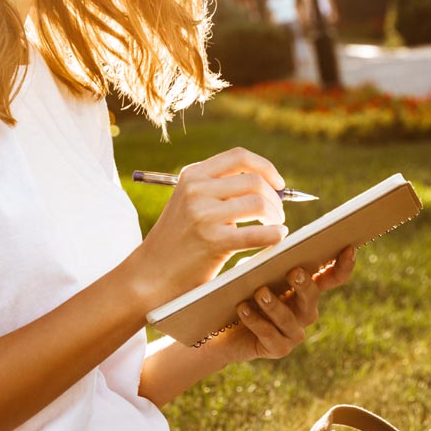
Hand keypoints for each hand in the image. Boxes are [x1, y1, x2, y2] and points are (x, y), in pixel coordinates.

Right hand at [128, 148, 289, 308]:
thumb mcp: (189, 201)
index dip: (266, 168)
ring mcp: (203, 215)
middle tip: (278, 214)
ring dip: (275, 216)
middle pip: (254, 181)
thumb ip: (218, 187)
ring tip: (275, 226)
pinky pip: (257, 234)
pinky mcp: (212, 241)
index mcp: (192, 175)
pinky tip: (277, 238)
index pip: (239, 157)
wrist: (152, 273)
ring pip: (258, 203)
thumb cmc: (178, 238)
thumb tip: (269, 184)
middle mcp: (196, 190)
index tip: (278, 184)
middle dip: (274, 197)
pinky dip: (274, 235)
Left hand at [211, 245, 356, 365]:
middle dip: (304, 284)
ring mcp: (293, 333)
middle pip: (312, 297)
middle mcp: (305, 312)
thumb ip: (266, 262)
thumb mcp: (254, 273)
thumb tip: (272, 250)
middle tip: (294, 272)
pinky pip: (268, 334)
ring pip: (288, 318)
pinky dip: (255, 320)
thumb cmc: (242, 293)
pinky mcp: (278, 349)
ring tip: (260, 292)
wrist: (222, 330)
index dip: (342, 266)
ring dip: (274, 305)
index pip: (330, 277)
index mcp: (305, 290)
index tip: (348, 248)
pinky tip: (242, 308)